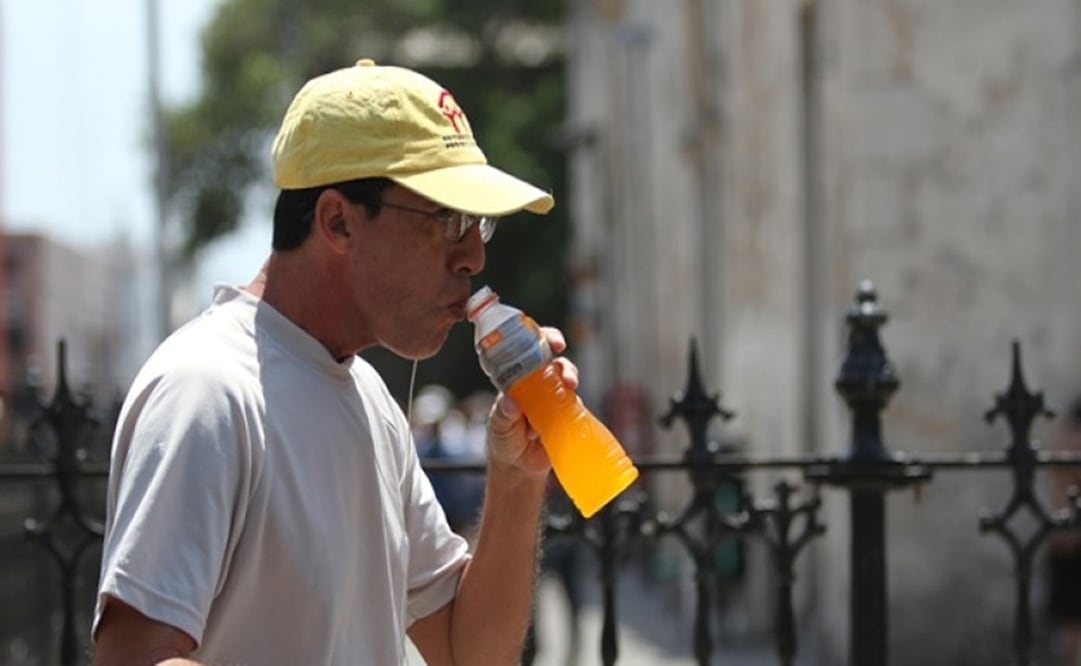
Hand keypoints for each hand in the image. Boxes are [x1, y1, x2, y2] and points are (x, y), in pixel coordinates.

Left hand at [486, 327, 578, 477]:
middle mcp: (535, 383)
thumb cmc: (504, 442)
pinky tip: (572, 407)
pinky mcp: (566, 412)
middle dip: (555, 347)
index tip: (543, 338)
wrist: (520, 467)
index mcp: (515, 380)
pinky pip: (574, 401)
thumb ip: (502, 416)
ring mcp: (553, 396)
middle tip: (559, 349)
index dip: (534, 338)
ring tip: (569, 384)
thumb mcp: (499, 429)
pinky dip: (575, 400)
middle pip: (550, 357)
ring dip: (569, 374)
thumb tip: (509, 402)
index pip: (523, 350)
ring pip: (565, 375)